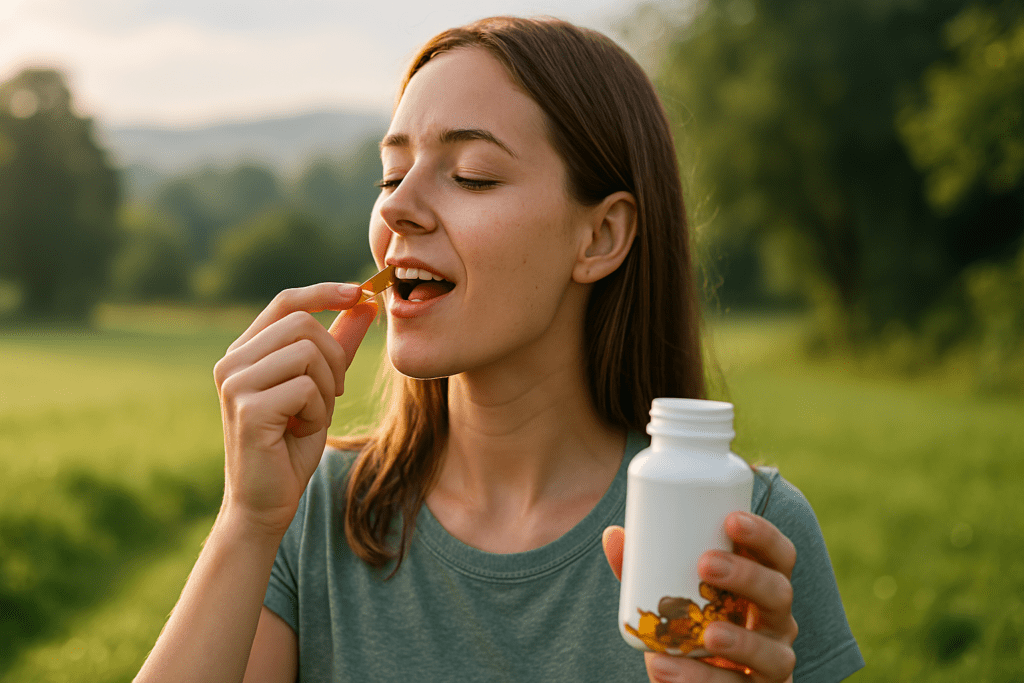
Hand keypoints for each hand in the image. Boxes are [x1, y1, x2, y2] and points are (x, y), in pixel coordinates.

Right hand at [213, 283, 376, 535]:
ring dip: (327, 389)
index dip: (325, 292)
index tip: (361, 293)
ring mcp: (235, 383)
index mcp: (245, 351)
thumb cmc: (291, 443)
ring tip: (310, 416)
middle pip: (304, 324)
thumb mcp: (321, 387)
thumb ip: (338, 345)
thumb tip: (364, 303)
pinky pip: (307, 388)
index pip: (286, 302)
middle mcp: (232, 361)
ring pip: (309, 353)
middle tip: (332, 394)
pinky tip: (300, 431)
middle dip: (334, 358)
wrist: (265, 501)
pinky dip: (318, 412)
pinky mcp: (248, 407)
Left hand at [602, 512, 798, 681]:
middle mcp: (777, 623)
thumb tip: (613, 535)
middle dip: (747, 576)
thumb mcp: (677, 597)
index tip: (731, 519)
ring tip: (708, 633)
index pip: (780, 556)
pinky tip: (663, 668)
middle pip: (780, 594)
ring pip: (774, 654)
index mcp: (764, 587)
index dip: (764, 535)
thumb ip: (648, 571)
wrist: (699, 681)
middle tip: (706, 564)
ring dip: (741, 641)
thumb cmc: (695, 626)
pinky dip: (699, 680)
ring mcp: (774, 663)